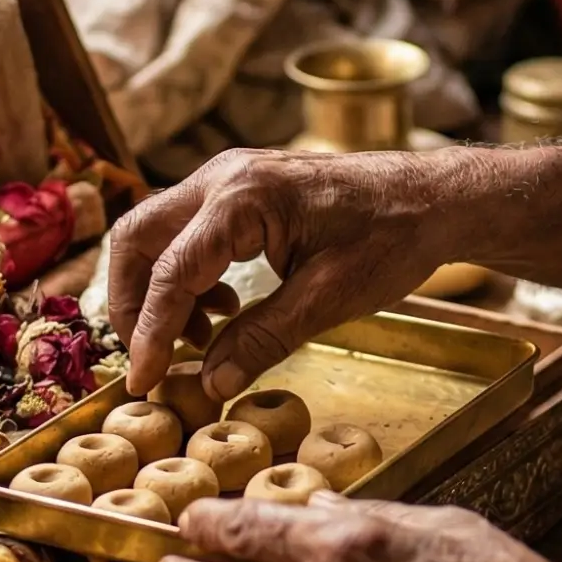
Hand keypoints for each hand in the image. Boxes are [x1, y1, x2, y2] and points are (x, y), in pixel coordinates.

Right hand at [108, 138, 561, 399]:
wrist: (431, 199)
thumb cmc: (392, 238)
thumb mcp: (329, 298)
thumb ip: (263, 338)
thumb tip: (210, 383)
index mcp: (242, 198)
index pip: (170, 271)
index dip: (149, 333)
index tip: (143, 381)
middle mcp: (223, 177)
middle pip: (137, 238)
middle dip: (130, 302)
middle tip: (151, 358)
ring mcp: (228, 178)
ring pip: (155, 233)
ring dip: (158, 289)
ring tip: (197, 339)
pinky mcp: (240, 191)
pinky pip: (186, 232)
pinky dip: (185, 275)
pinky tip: (222, 311)